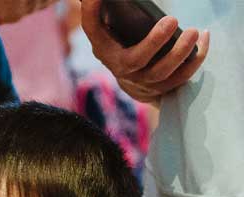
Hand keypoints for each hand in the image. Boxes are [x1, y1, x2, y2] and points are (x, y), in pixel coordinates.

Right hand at [80, 0, 209, 103]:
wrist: (135, 76)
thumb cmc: (125, 39)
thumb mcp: (112, 24)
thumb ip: (102, 7)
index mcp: (104, 48)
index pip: (92, 29)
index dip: (93, 12)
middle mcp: (121, 69)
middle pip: (136, 60)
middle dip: (154, 42)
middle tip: (171, 20)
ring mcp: (142, 82)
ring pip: (161, 73)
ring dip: (179, 53)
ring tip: (194, 32)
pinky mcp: (161, 87)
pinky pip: (181, 77)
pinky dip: (195, 59)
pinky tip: (205, 38)